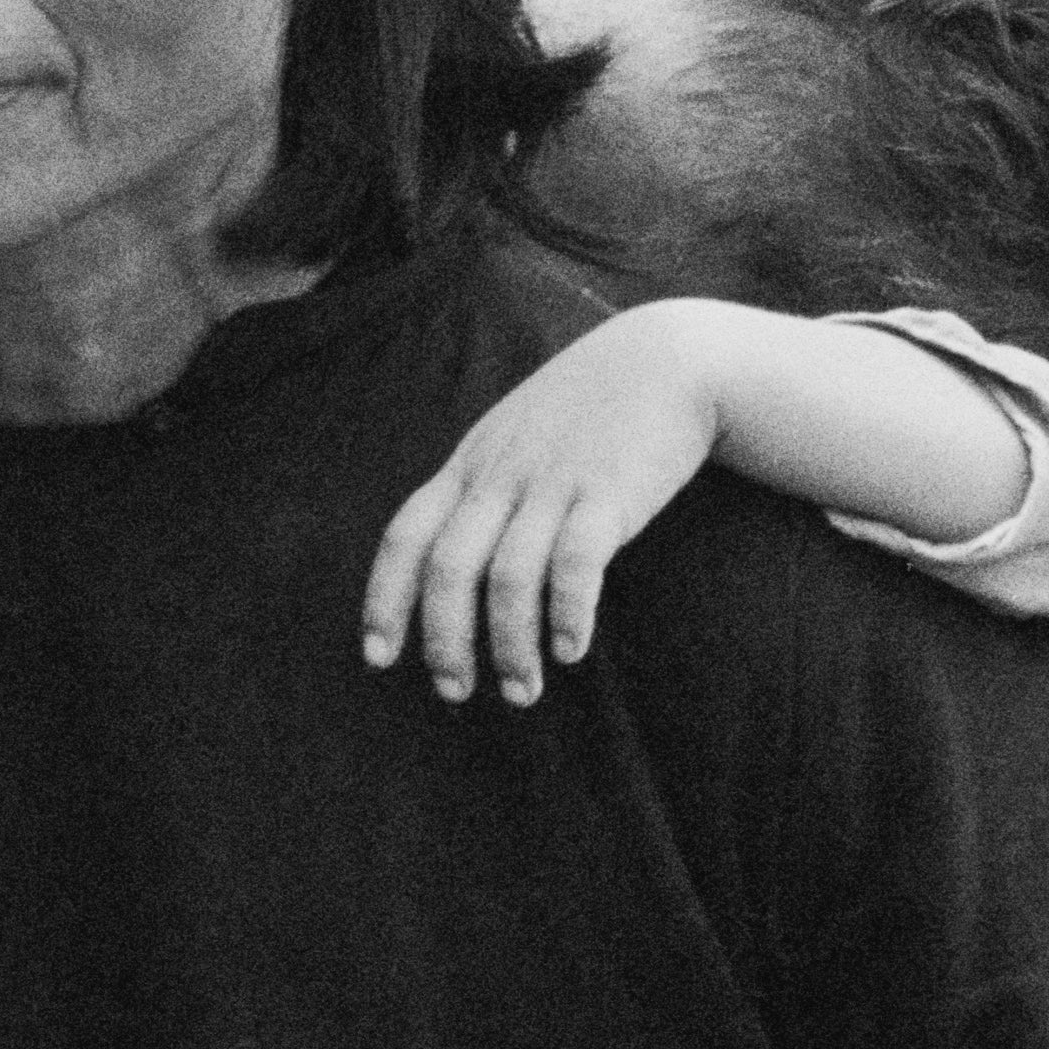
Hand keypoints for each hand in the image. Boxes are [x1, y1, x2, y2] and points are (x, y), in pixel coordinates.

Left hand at [359, 302, 735, 704]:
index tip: (379, 657)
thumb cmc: (592, 406)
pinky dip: (568, 614)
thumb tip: (454, 558)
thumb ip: (484, 483)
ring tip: (521, 690)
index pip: (406, 535)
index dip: (385, 599)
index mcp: (472, 463)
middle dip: (445, 640)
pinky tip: (572, 650)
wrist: (669, 357)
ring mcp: (554, 482)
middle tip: (455, 691)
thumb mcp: (517, 432)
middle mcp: (502, 475)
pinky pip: (575, 564)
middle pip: (449, 567)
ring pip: (509, 577)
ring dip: (509, 645)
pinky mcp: (609, 493)